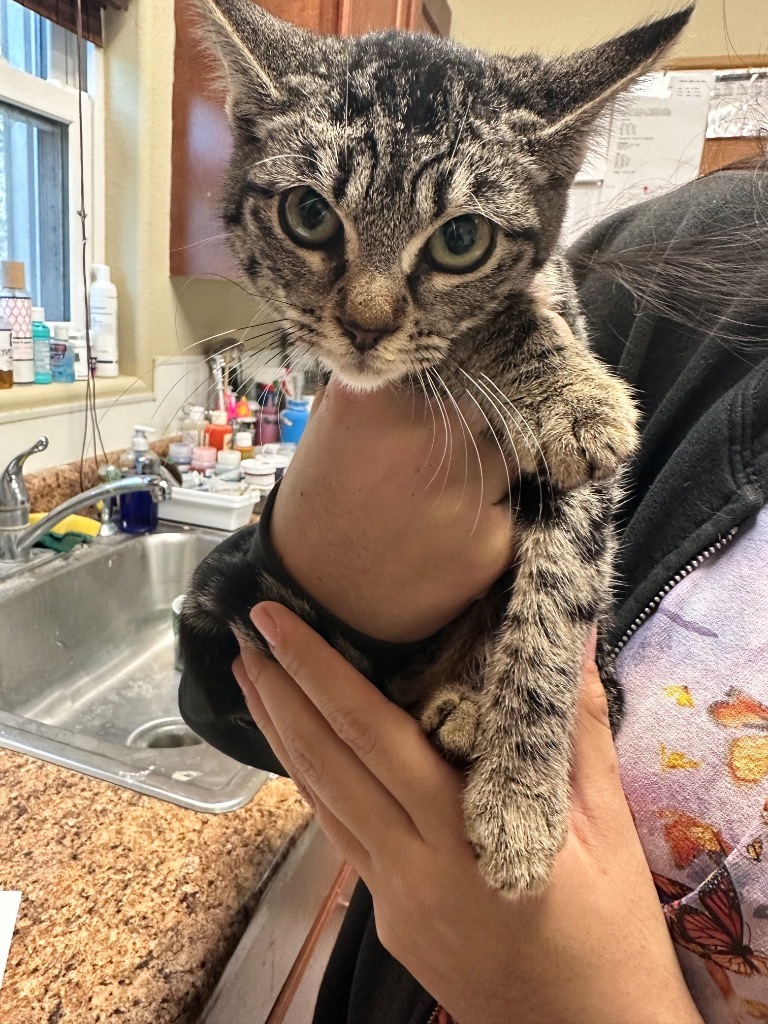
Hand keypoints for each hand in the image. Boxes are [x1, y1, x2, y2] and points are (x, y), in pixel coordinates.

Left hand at [234, 605, 704, 1023]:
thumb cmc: (612, 937)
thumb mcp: (608, 827)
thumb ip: (578, 724)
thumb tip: (572, 632)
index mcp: (460, 835)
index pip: (371, 733)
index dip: (316, 670)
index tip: (274, 620)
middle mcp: (407, 867)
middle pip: (326, 764)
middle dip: (279, 692)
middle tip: (244, 630)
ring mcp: (390, 900)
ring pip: (320, 801)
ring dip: (281, 733)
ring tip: (251, 677)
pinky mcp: (388, 920)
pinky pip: (340, 836)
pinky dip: (313, 784)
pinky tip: (302, 754)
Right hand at [271, 378, 515, 641]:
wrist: (318, 605)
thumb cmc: (320, 508)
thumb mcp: (328, 429)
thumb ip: (376, 388)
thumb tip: (414, 355)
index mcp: (379, 401)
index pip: (445, 362)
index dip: (450, 376)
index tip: (448, 391)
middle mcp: (430, 438)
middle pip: (484, 407)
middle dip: (471, 427)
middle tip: (443, 455)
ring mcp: (467, 491)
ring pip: (504, 460)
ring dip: (484, 475)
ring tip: (440, 502)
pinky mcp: (493, 542)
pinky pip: (508, 512)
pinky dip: (487, 522)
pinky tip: (447, 538)